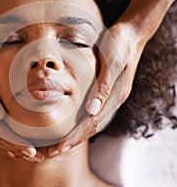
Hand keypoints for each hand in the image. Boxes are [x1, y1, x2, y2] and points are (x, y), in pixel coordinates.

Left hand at [47, 21, 146, 155]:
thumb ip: (104, 86)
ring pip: (93, 124)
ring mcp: (113, 98)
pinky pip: (95, 115)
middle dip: (72, 142)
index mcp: (114, 96)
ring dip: (76, 136)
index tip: (59, 148)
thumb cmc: (119, 44)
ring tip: (59, 146)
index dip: (75, 137)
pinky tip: (73, 127)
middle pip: (92, 128)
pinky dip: (83, 125)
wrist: (133, 33)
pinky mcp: (110, 93)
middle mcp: (114, 101)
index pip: (92, 123)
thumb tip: (92, 111)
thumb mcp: (112, 60)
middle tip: (52, 153)